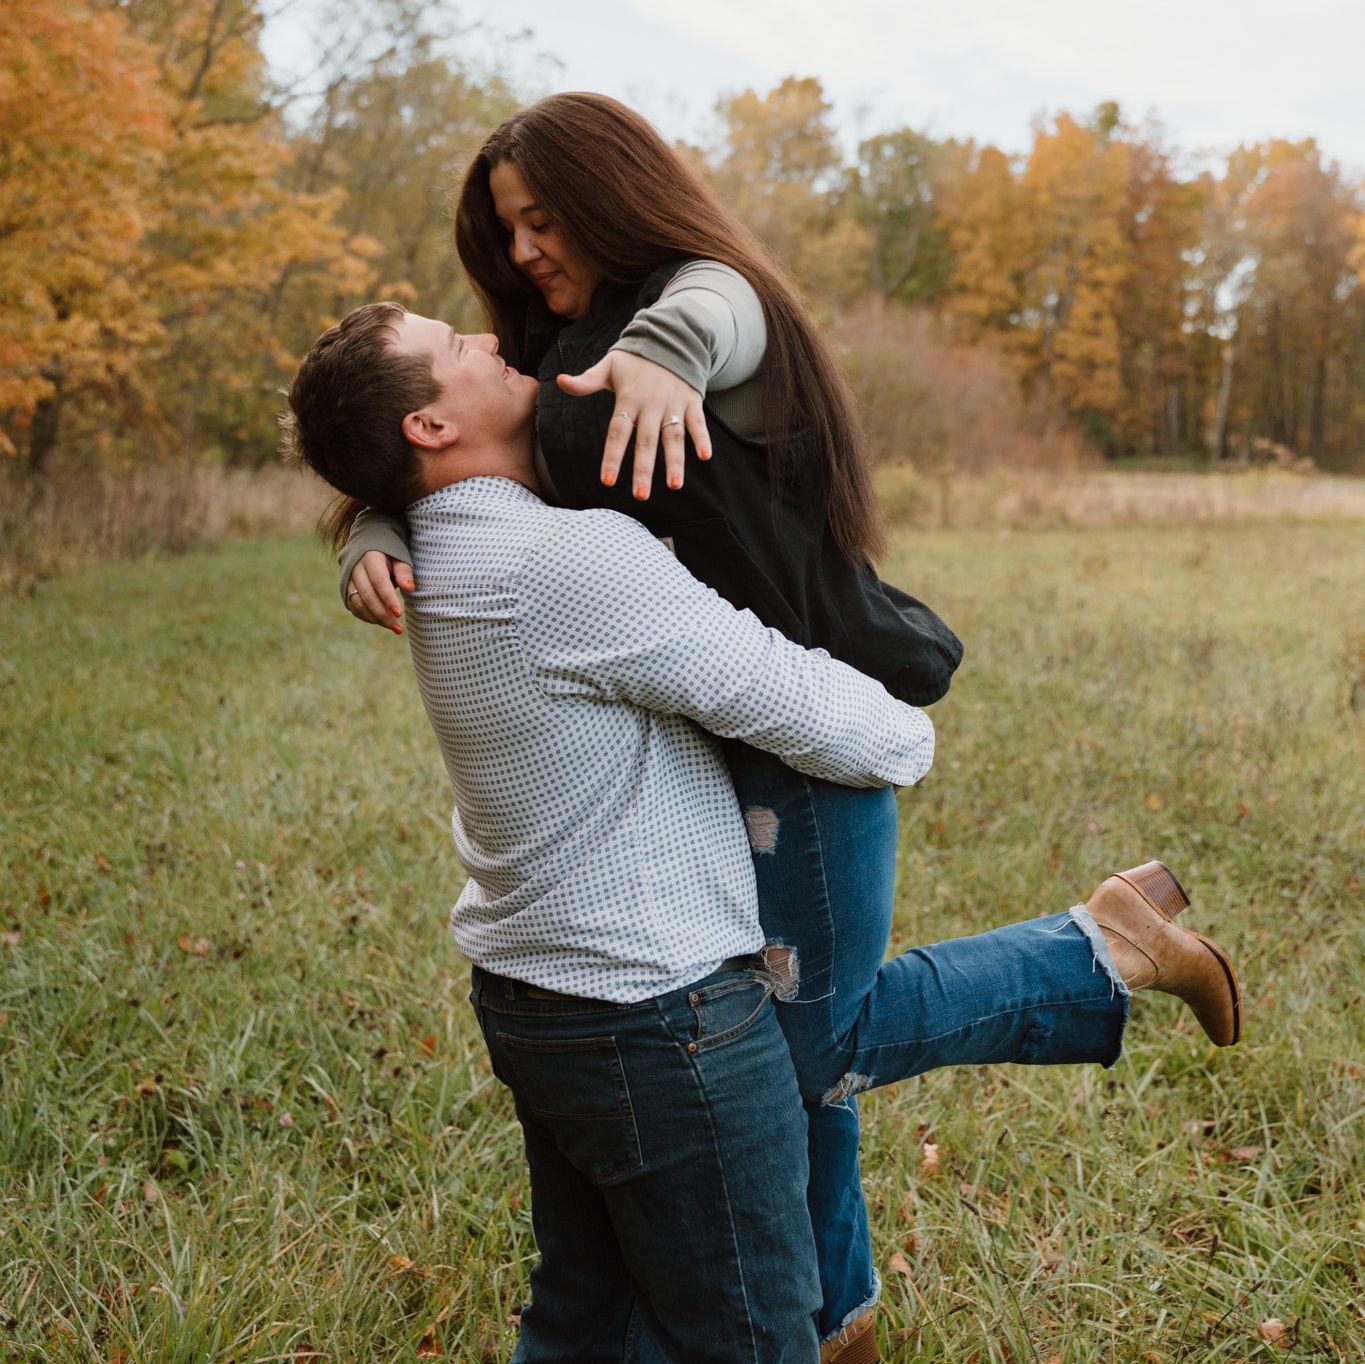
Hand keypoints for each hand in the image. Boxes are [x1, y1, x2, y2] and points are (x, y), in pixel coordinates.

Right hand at [345, 551, 413, 634]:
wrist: (366, 546)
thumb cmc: (389, 553)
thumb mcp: (399, 557)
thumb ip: (404, 571)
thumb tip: (410, 588)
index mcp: (370, 557)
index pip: (379, 580)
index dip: (388, 598)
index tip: (400, 613)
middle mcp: (355, 568)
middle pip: (367, 595)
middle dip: (383, 614)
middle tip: (399, 628)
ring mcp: (348, 579)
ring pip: (358, 604)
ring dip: (375, 618)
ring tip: (393, 627)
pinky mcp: (345, 589)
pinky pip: (353, 607)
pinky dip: (366, 617)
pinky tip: (381, 622)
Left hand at [557, 350, 711, 499]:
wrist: (671, 337)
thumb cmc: (635, 359)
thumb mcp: (609, 366)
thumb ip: (587, 380)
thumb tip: (560, 381)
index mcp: (629, 398)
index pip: (618, 432)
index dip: (612, 456)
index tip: (608, 480)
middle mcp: (651, 403)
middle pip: (646, 441)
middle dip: (643, 469)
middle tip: (640, 496)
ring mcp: (673, 403)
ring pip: (673, 436)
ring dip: (675, 461)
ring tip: (674, 485)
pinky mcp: (692, 402)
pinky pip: (698, 422)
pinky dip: (702, 438)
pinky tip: (705, 457)